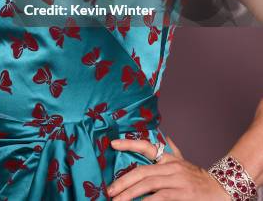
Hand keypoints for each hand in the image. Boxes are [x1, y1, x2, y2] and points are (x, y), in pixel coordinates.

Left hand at [106, 135, 228, 199]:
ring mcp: (176, 181)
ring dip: (130, 194)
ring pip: (147, 185)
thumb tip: (166, 138)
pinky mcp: (181, 195)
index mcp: (170, 159)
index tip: (112, 144)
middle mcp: (172, 167)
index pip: (147, 147)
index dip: (129, 144)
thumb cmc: (200, 179)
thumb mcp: (186, 162)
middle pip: (142, 172)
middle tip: (110, 190)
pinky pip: (159, 198)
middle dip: (123, 182)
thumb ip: (174, 151)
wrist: (222, 190)